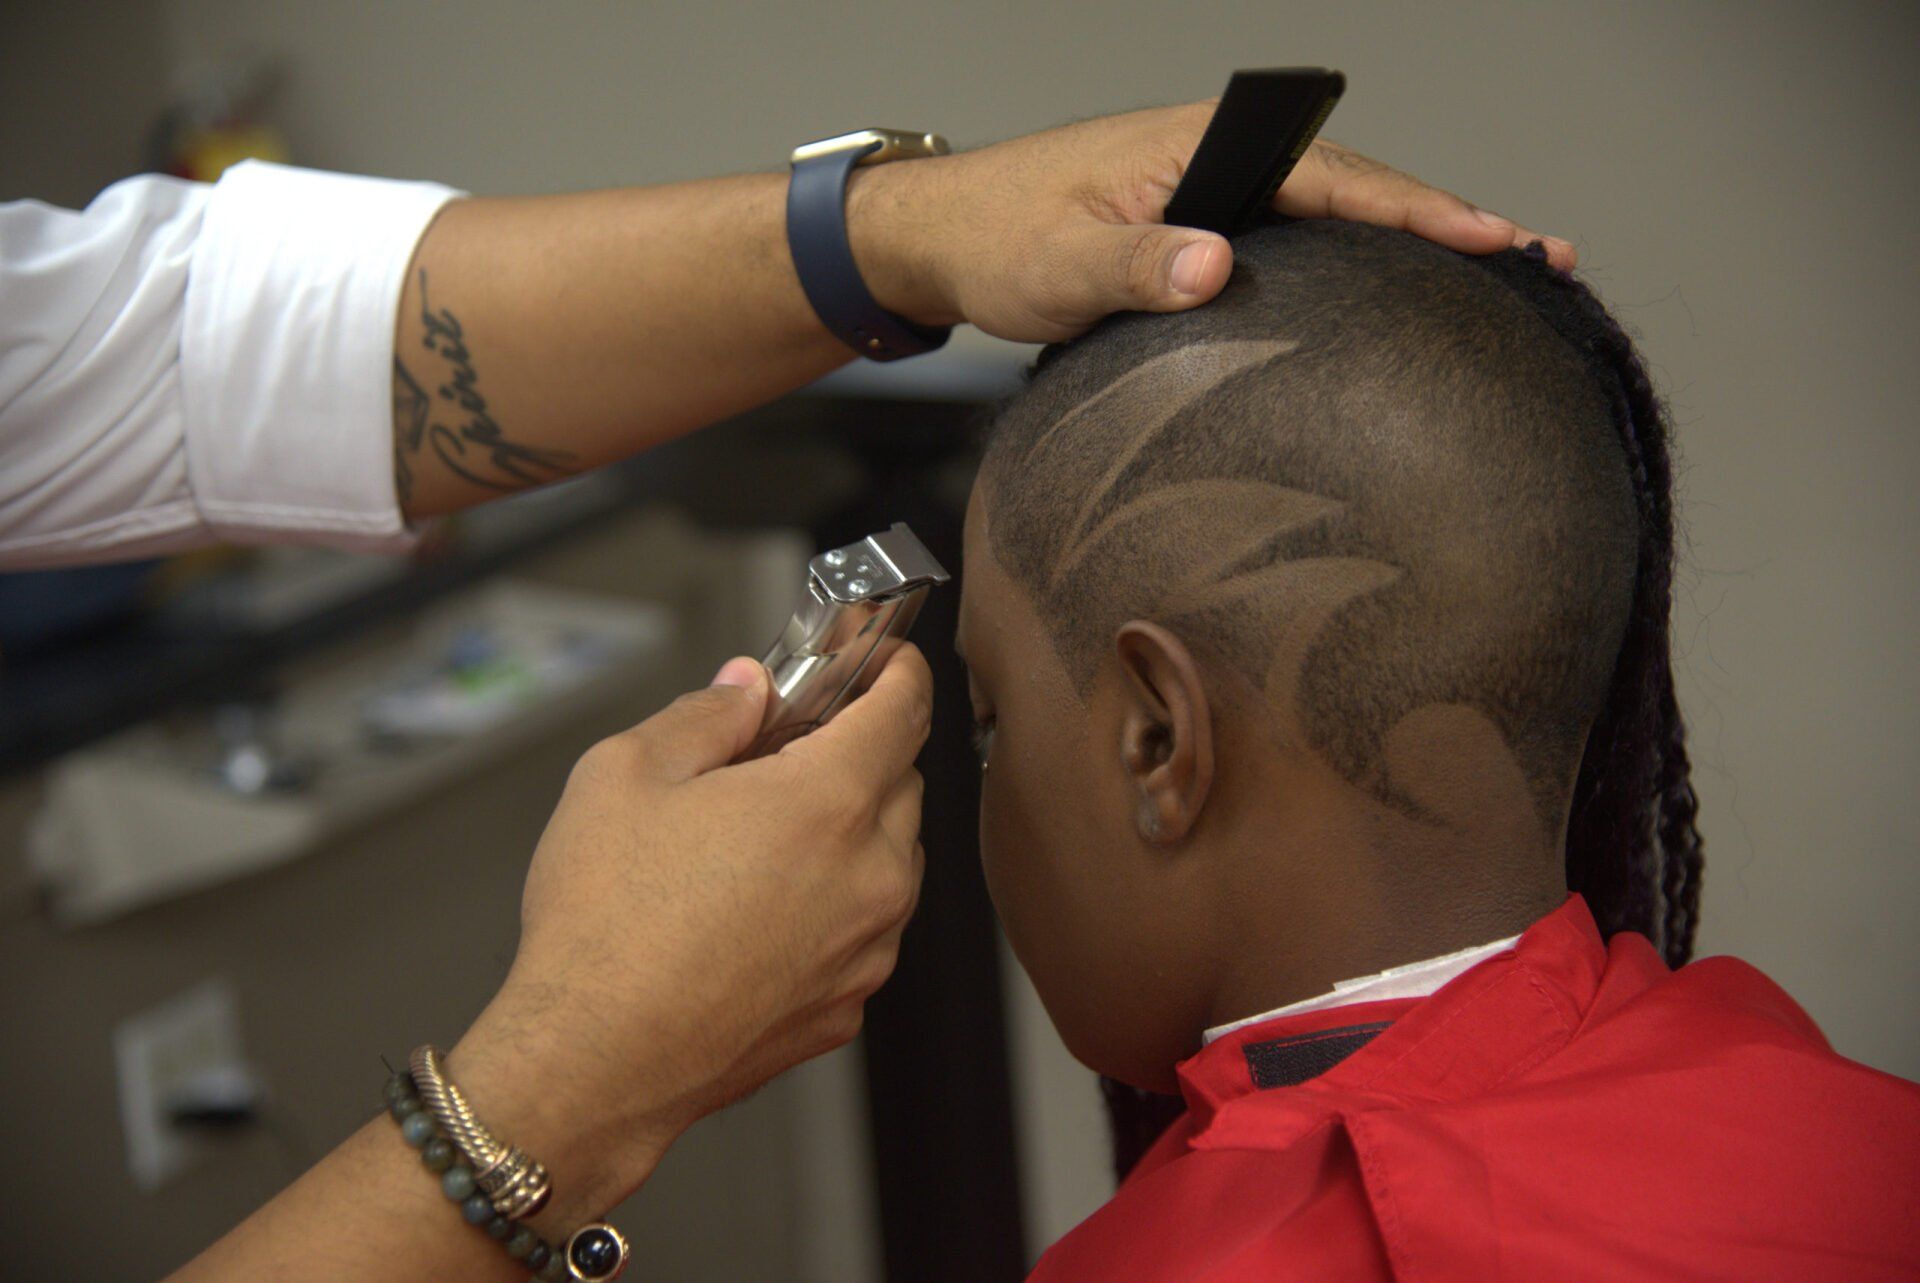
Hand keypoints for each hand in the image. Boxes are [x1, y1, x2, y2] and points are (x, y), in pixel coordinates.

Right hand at [447, 646, 930, 1226]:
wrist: (593, 1063)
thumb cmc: (604, 929)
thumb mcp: (626, 774)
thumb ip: (706, 714)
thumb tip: (746, 691)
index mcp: (828, 802)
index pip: (905, 708)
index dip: (896, 668)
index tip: (881, 657)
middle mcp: (871, 876)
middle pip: (900, 781)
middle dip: (857, 750)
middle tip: (786, 747)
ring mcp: (868, 948)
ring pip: (891, 859)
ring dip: (848, 831)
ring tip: (759, 837)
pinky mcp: (849, 1005)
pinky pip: (865, 929)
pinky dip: (832, 903)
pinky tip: (757, 909)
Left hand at [851, 101, 1575, 342]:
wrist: (941, 238)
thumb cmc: (997, 241)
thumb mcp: (1057, 265)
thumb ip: (1132, 266)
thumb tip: (1216, 266)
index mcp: (1195, 149)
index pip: (1330, 175)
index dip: (1416, 208)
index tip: (1492, 239)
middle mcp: (1216, 162)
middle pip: (1356, 188)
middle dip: (1447, 223)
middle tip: (1541, 260)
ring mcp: (1212, 196)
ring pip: (1333, 217)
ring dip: (1411, 245)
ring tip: (1502, 282)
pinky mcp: (1198, 233)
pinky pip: (1298, 244)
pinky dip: (1356, 264)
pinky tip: (1395, 302)